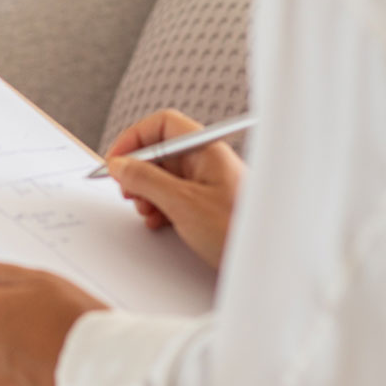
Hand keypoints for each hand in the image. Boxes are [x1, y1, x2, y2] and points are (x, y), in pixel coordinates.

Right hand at [106, 109, 244, 268]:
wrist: (269, 261)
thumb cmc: (236, 230)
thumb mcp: (182, 203)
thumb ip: (146, 180)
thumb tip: (120, 165)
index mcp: (206, 149)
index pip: (162, 125)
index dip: (135, 138)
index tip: (116, 161)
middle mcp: (208, 161)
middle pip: (161, 151)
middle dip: (139, 170)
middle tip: (128, 191)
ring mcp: (209, 183)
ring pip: (165, 176)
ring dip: (148, 192)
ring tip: (147, 211)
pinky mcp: (209, 205)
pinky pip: (175, 196)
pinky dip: (161, 206)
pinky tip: (159, 222)